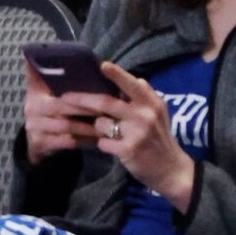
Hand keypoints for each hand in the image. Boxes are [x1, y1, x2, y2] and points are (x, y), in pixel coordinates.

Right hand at [22, 63, 98, 164]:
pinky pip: (67, 142)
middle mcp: (32, 107)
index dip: (54, 72)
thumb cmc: (48, 111)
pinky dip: (83, 140)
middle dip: (86, 106)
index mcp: (35, 91)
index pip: (40, 76)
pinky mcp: (40, 143)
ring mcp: (35, 126)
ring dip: (88, 125)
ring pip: (67, 126)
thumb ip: (52, 77)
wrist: (36, 142)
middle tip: (106, 106)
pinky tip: (97, 139)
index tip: (81, 73)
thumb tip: (68, 57)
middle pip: (63, 105)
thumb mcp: (46, 93)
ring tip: (106, 123)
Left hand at [73, 63, 195, 210]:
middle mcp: (144, 115)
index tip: (102, 65)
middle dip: (82, 99)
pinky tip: (110, 146)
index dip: (116, 75)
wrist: (171, 169)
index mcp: (151, 103)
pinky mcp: (128, 150)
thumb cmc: (161, 139)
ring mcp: (136, 133)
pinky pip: (103, 143)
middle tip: (65, 97)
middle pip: (106, 103)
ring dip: (96, 127)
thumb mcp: (160, 114)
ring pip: (101, 123)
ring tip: (102, 131)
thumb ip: (147, 96)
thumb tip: (136, 79)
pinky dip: (103, 143)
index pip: (132, 85)